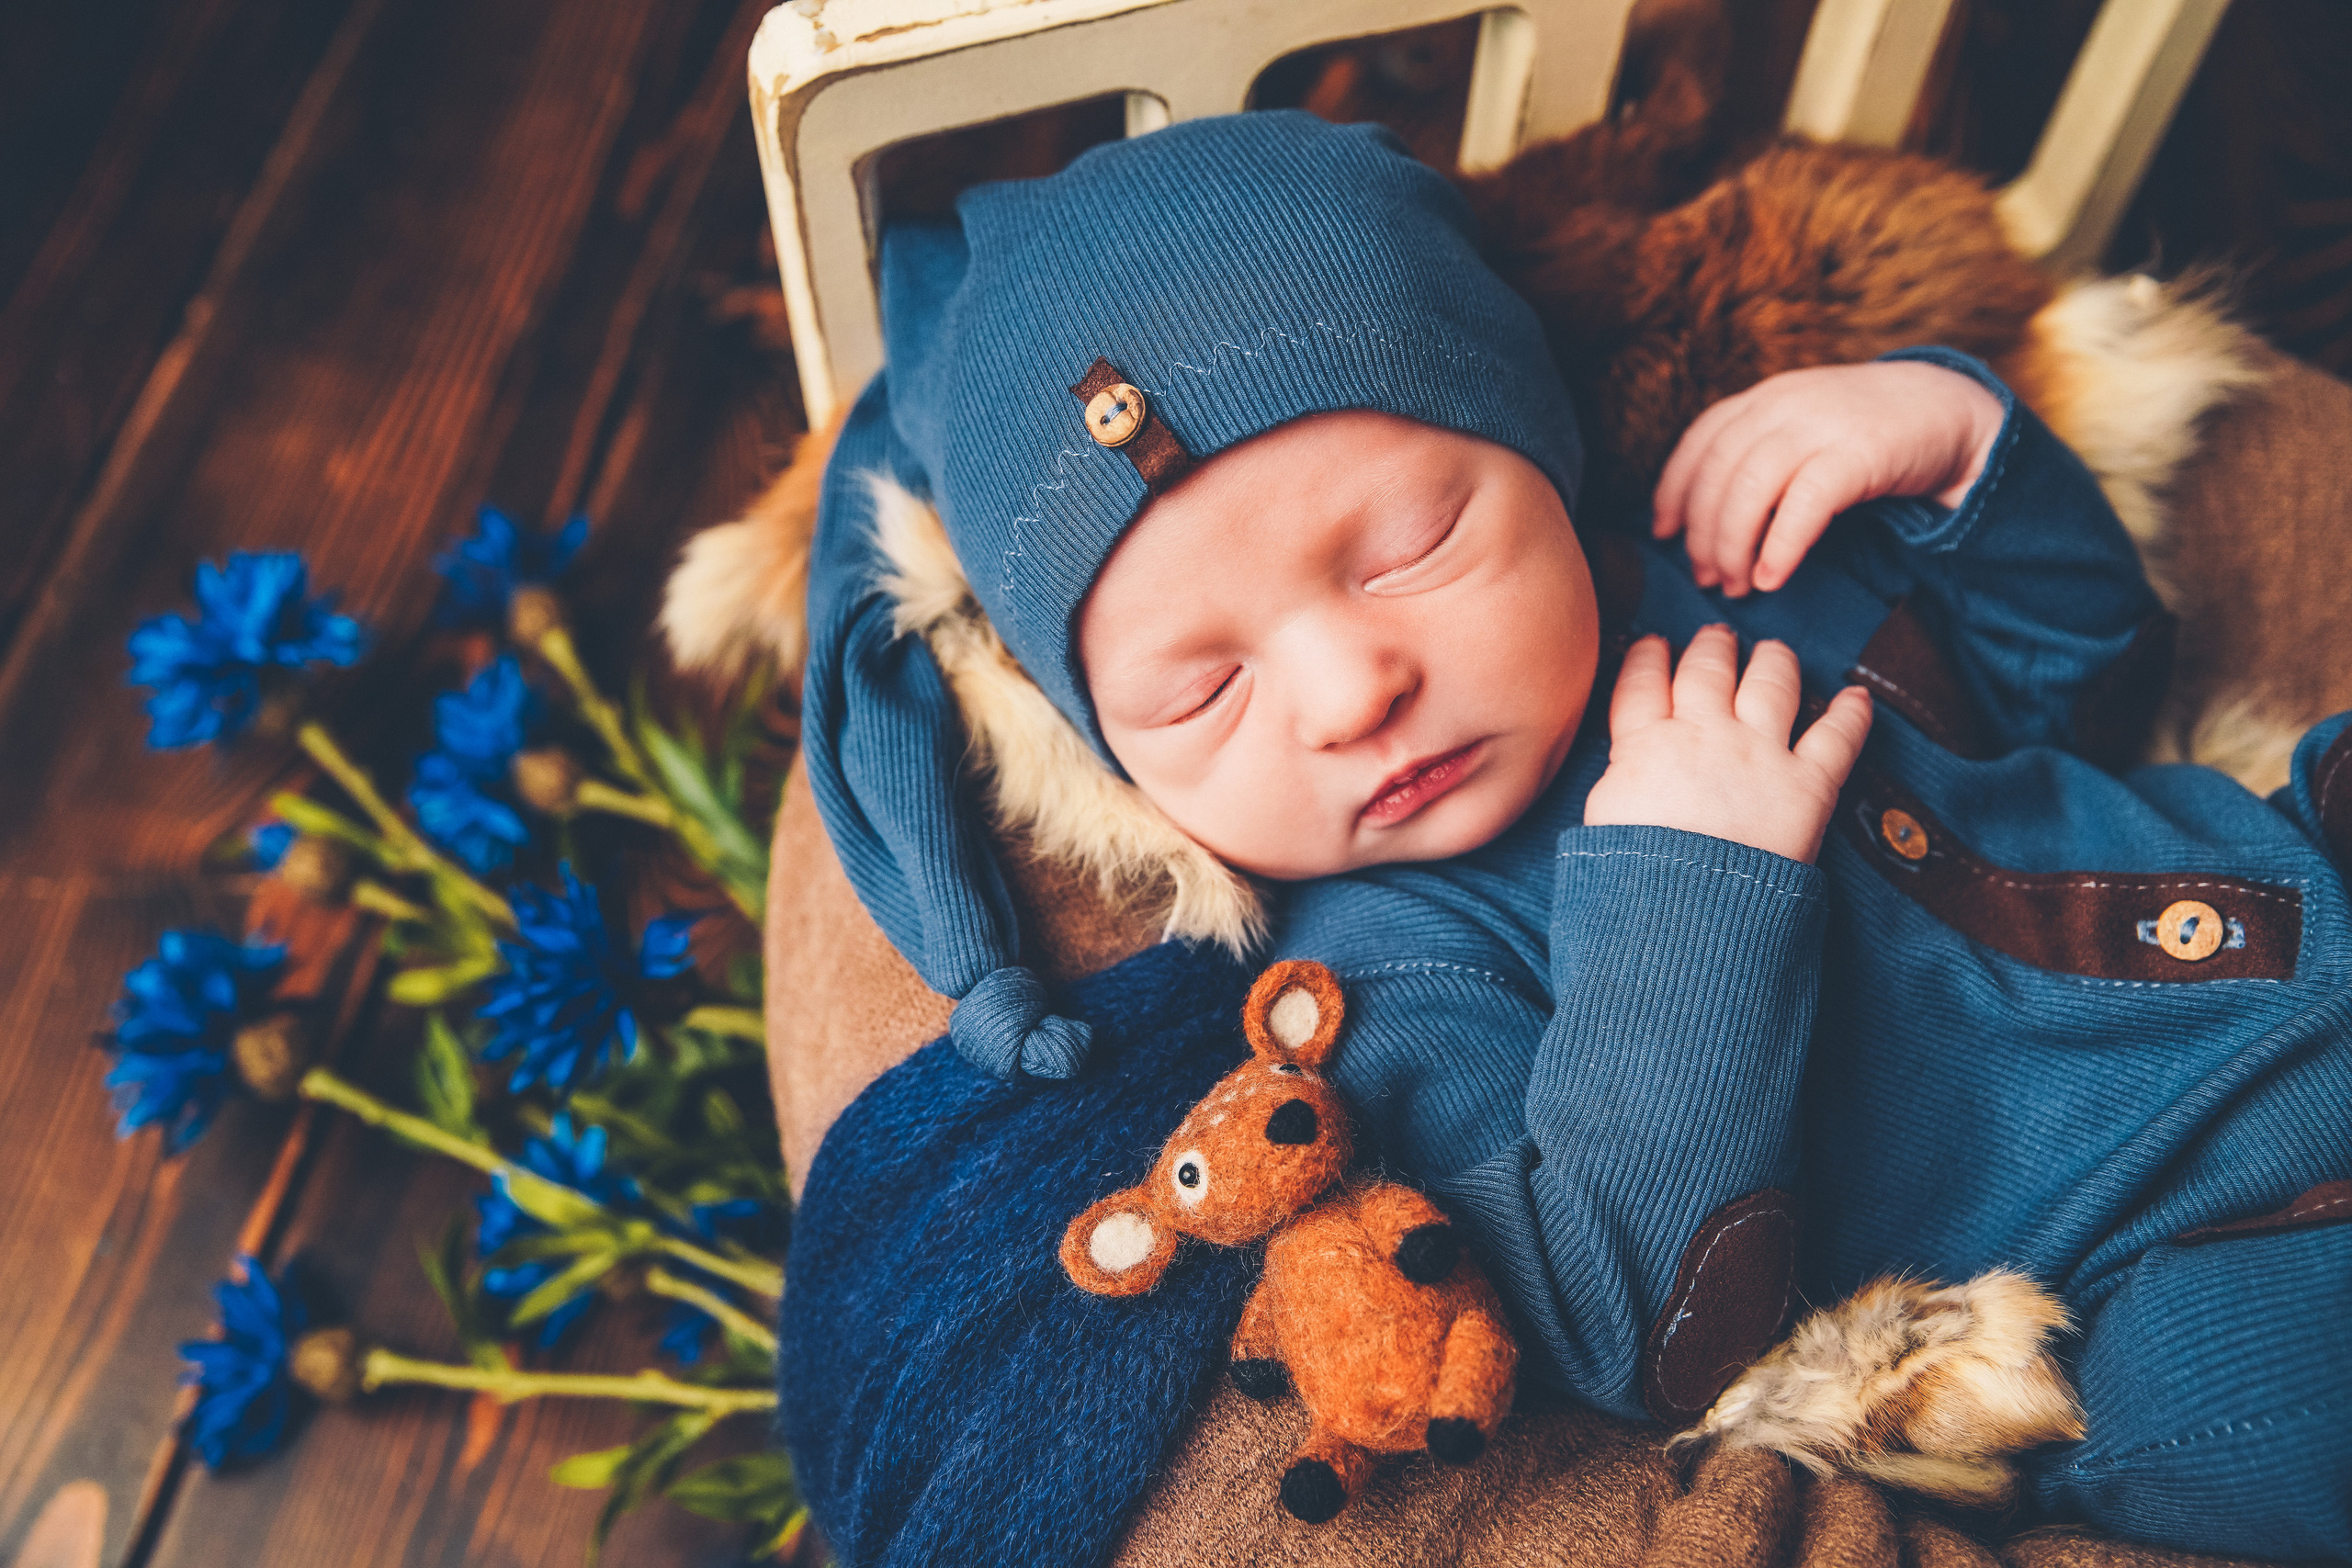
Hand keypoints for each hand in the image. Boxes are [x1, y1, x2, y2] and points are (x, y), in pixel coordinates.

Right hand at [1584, 626, 1872, 863]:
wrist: (1684, 912)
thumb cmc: (1632, 875)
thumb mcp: (1601, 819)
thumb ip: (1617, 779)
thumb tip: (1625, 769)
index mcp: (1645, 744)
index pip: (1641, 683)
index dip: (1646, 657)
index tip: (1653, 644)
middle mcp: (1704, 734)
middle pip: (1706, 671)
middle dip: (1711, 649)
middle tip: (1715, 638)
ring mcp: (1759, 753)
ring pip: (1770, 685)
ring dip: (1773, 662)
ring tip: (1773, 651)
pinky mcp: (1807, 784)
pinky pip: (1836, 737)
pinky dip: (1851, 715)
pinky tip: (1857, 697)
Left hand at [1652, 362, 2005, 596]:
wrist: (1950, 411)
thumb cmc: (1866, 435)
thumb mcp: (1804, 430)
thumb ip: (1758, 455)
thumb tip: (1705, 519)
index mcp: (1765, 399)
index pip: (1699, 442)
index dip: (1673, 490)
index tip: (1662, 534)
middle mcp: (1785, 405)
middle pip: (1718, 473)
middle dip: (1703, 533)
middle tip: (1705, 577)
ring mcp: (1821, 424)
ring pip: (1751, 489)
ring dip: (1734, 546)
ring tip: (1735, 585)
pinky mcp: (1860, 452)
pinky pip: (1804, 504)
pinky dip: (1780, 545)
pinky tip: (1771, 576)